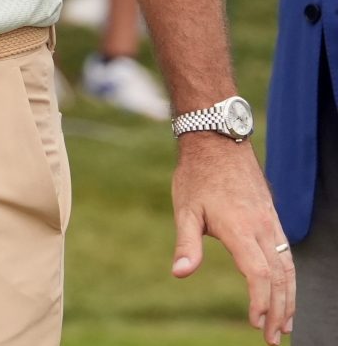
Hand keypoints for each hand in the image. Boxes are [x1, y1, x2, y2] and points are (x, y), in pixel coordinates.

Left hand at [171, 134, 294, 342]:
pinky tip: (285, 294)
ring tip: (284, 326)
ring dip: (289, 300)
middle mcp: (263, 229)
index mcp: (240, 229)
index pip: (258, 274)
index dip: (259, 301)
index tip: (254, 322)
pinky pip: (288, 257)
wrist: (218, 144)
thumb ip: (186, 244)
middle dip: (278, 311)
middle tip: (271, 339)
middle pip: (279, 278)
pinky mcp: (274, 221)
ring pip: (289, 269)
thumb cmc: (197, 177)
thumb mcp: (184, 209)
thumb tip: (180, 274)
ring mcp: (272, 225)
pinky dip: (290, 281)